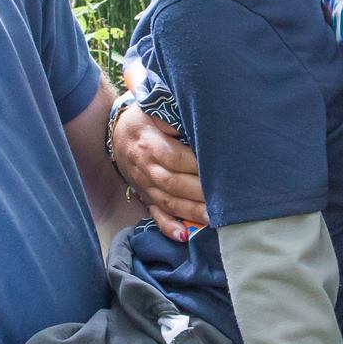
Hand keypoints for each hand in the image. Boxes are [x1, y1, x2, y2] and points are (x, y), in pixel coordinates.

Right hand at [111, 104, 205, 241]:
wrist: (119, 131)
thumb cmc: (145, 117)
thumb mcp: (155, 108)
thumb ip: (176, 116)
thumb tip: (202, 125)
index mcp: (148, 143)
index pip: (174, 158)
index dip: (195, 166)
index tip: (218, 170)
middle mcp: (144, 167)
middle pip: (173, 183)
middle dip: (198, 192)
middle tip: (224, 199)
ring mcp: (144, 185)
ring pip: (168, 202)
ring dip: (191, 211)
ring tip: (214, 217)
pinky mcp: (145, 196)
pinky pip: (155, 214)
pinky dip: (169, 227)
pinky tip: (184, 236)